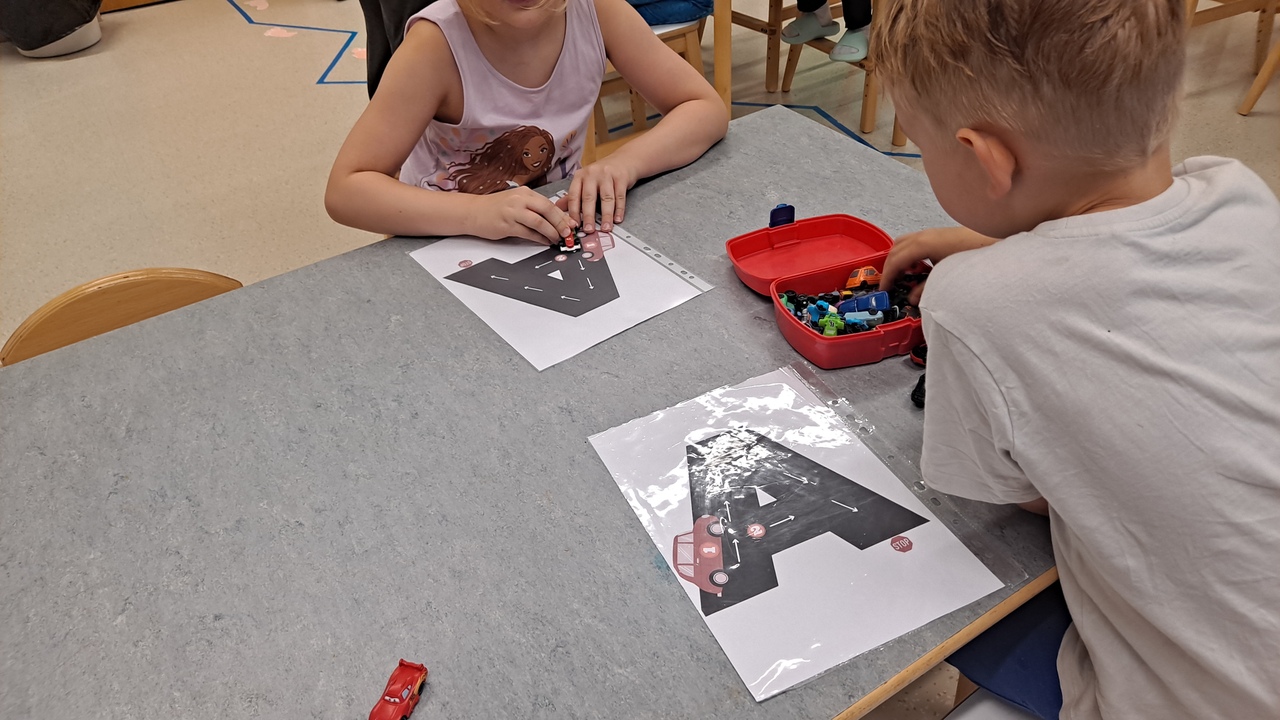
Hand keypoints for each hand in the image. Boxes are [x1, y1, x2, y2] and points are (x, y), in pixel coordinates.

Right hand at [470, 186, 575, 243]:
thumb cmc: (495, 208)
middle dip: (560, 222)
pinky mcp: (506, 224)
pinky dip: (539, 238)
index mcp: (525, 192)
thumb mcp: (516, 202)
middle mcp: (519, 199)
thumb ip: (533, 208)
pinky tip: (545, 241)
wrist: (472, 212)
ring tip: (558, 239)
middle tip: (568, 232)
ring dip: (551, 232)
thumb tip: (555, 219)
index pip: (548, 202)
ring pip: (539, 222)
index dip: (562, 214)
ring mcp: (512, 211)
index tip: (572, 223)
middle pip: (547, 210)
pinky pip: (527, 232)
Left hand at [563, 158, 638, 232]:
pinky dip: (619, 210)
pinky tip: (617, 219)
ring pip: (606, 198)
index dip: (573, 212)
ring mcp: (607, 175)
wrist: (624, 159)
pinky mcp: (621, 177)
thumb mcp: (585, 182)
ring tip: (605, 227)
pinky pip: (620, 196)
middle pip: (589, 197)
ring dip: (606, 215)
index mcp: (580, 176)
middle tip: (588, 229)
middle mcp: (592, 174)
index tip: (574, 226)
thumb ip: (574, 196)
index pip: (574, 196)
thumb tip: (558, 209)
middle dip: (588, 216)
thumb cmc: (602, 174)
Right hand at [880, 226, 998, 302]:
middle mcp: (924, 235)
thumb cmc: (973, 258)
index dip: (887, 277)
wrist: (997, 242)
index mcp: (922, 244)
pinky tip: (920, 267)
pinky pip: (915, 242)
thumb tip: (911, 298)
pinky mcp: (940, 233)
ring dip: (899, 258)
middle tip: (889, 284)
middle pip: (896, 248)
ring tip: (903, 276)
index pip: (895, 260)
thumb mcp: (946, 277)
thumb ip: (927, 288)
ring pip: (904, 242)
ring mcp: (932, 232)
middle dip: (889, 266)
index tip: (883, 290)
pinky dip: (910, 254)